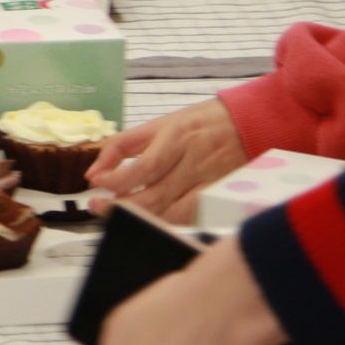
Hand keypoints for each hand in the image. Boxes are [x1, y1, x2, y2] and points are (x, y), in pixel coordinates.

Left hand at [85, 100, 246, 221]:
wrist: (250, 123)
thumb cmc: (203, 121)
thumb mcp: (160, 123)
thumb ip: (124, 145)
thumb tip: (93, 172)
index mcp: (177, 136)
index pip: (144, 166)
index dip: (117, 179)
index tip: (96, 182)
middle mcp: (193, 161)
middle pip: (154, 196)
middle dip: (120, 206)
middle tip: (98, 206)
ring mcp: (208, 183)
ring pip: (171, 214)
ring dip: (141, 218)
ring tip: (119, 213)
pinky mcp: (218, 198)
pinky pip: (188, 219)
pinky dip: (165, 222)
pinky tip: (149, 219)